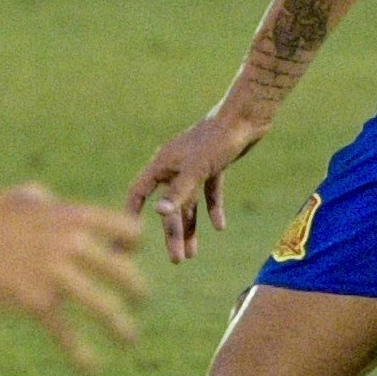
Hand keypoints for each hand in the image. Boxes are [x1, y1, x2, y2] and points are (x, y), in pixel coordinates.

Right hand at [0, 183, 145, 372]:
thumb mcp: (32, 199)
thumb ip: (57, 210)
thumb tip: (65, 215)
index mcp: (78, 218)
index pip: (130, 232)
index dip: (132, 246)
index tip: (124, 257)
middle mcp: (74, 244)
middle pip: (126, 274)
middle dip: (137, 292)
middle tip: (139, 303)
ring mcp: (56, 275)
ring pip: (105, 308)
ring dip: (122, 328)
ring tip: (129, 339)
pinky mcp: (36, 302)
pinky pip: (67, 334)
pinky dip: (82, 354)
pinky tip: (91, 367)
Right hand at [128, 109, 266, 262]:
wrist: (247, 116)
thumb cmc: (219, 139)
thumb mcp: (197, 169)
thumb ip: (179, 192)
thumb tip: (159, 213)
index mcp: (163, 164)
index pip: (138, 192)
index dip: (132, 212)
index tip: (129, 236)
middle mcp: (174, 166)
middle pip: (168, 205)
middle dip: (172, 232)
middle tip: (177, 260)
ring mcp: (194, 166)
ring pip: (188, 202)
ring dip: (190, 226)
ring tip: (191, 255)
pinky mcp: (213, 165)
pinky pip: (208, 192)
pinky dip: (212, 208)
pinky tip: (219, 227)